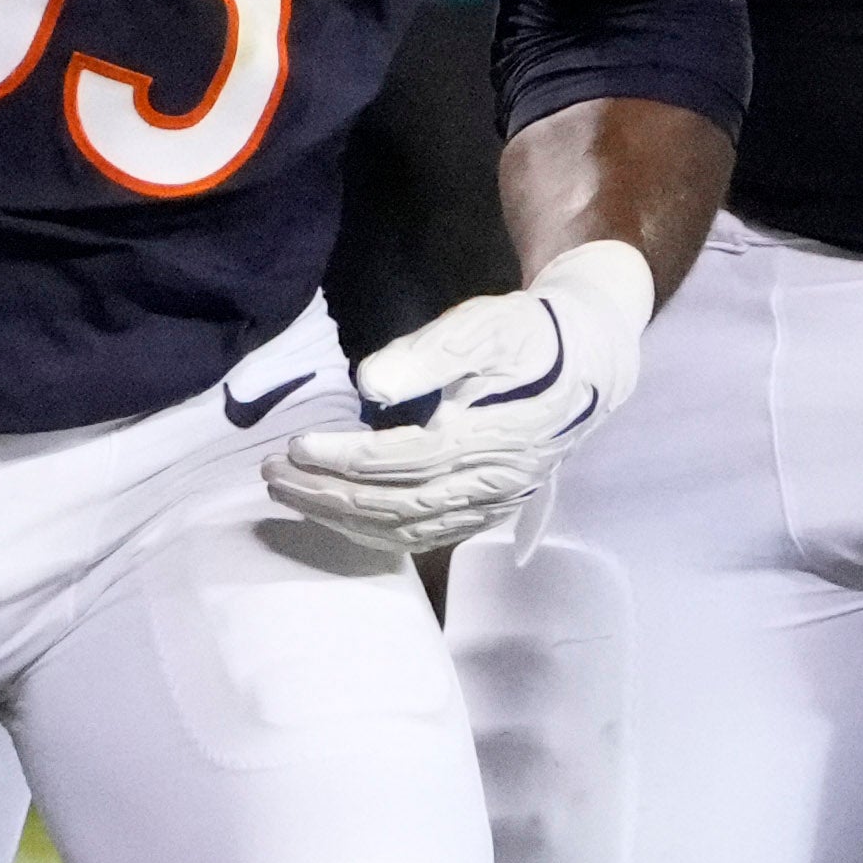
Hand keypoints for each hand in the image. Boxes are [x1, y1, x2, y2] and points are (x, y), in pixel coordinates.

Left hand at [266, 236, 652, 553]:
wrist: (589, 363)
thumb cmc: (530, 337)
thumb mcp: (484, 326)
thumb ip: (428, 354)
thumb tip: (369, 384)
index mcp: (490, 436)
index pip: (403, 460)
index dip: (345, 459)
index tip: (296, 445)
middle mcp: (492, 483)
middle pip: (397, 504)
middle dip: (328, 494)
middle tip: (273, 476)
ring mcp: (492, 503)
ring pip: (407, 529)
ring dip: (341, 519)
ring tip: (290, 496)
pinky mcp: (489, 510)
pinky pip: (425, 536)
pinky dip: (375, 533)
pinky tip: (338, 518)